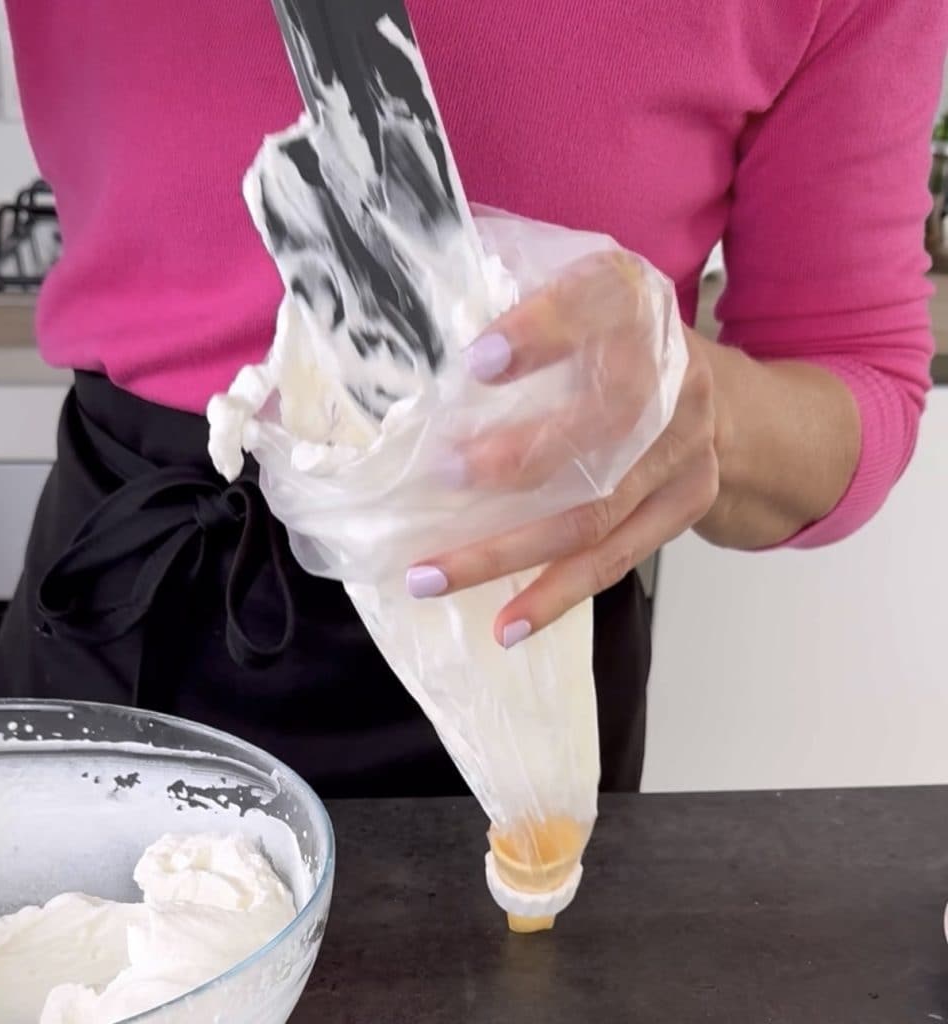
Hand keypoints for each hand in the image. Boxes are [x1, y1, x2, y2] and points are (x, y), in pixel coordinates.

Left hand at [406, 251, 721, 647]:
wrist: (714, 391)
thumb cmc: (615, 340)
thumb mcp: (580, 292)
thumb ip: (520, 296)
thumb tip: (421, 333)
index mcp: (638, 306)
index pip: (598, 305)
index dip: (543, 331)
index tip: (480, 361)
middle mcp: (676, 378)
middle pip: (607, 425)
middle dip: (522, 458)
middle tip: (443, 477)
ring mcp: (686, 450)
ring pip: (597, 511)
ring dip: (511, 550)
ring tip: (433, 575)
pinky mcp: (685, 505)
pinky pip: (617, 558)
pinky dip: (557, 595)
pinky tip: (508, 622)